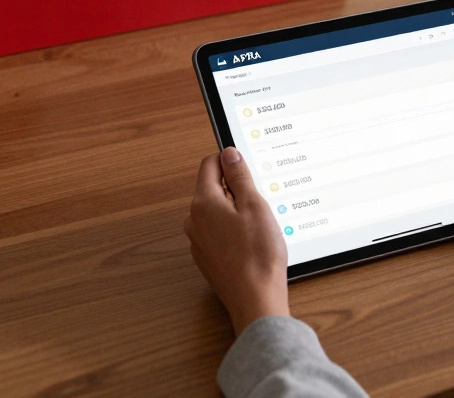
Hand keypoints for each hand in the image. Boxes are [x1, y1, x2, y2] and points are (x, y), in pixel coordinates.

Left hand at [184, 147, 290, 334]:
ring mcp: (198, 242)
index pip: (209, 165)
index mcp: (203, 203)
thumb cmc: (258, 254)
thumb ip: (239, 176)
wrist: (255, 299)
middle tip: (260, 201)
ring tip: (258, 226)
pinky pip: (217, 234)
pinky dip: (232, 231)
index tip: (245, 165)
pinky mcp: (207, 258)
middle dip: (234, 189)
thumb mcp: (254, 205)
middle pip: (211, 189)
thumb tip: (229, 154)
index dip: (229, 160)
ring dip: (234, 211)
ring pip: (215, 213)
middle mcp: (194, 221)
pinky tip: (251, 243)